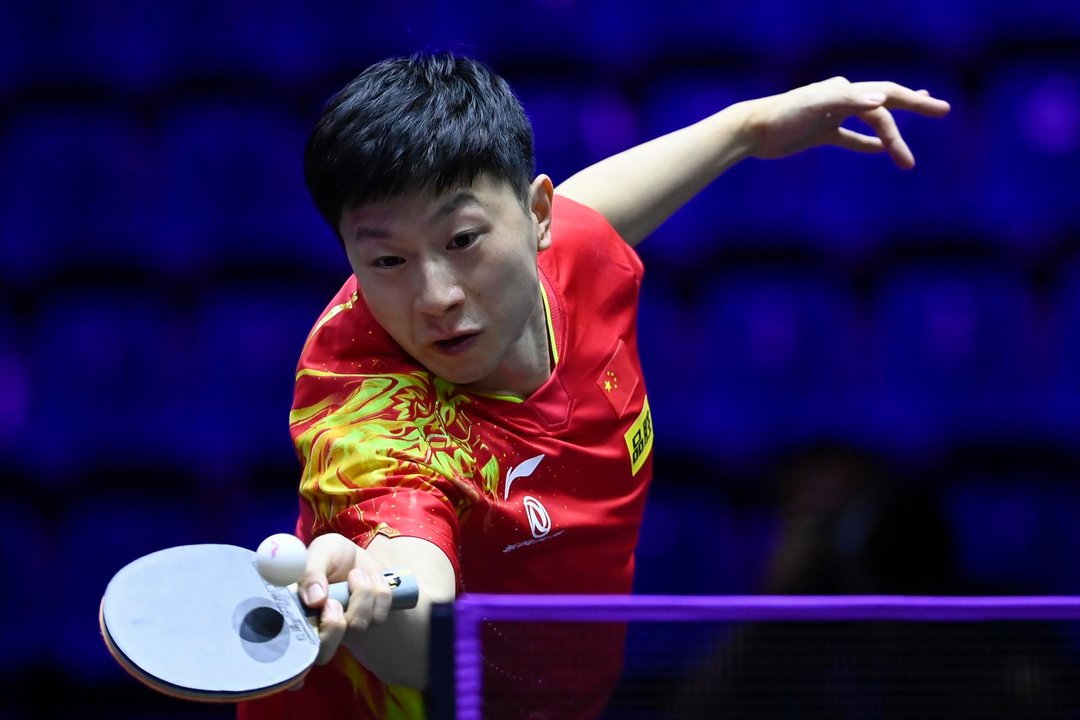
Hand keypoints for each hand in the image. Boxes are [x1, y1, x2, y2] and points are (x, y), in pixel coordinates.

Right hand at [298, 532, 393, 665]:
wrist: (356, 553)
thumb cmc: (330, 555)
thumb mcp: (319, 553)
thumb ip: (311, 573)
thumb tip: (315, 600)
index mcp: (300, 614)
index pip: (298, 648)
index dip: (311, 636)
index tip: (325, 606)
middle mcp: (321, 628)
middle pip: (325, 652)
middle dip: (335, 626)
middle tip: (336, 600)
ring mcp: (347, 627)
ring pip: (358, 626)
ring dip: (362, 594)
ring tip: (356, 574)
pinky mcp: (371, 620)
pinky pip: (380, 615)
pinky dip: (380, 591)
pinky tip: (372, 577)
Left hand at [742, 76, 950, 168]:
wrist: (752, 130)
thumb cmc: (782, 115)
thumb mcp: (815, 105)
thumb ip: (847, 100)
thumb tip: (881, 99)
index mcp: (845, 90)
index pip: (887, 96)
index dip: (915, 103)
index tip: (939, 110)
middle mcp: (841, 99)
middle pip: (885, 103)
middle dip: (915, 106)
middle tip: (943, 109)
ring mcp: (831, 116)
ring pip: (870, 122)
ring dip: (890, 135)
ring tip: (908, 152)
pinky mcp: (819, 133)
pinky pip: (849, 138)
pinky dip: (865, 144)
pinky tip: (879, 151)